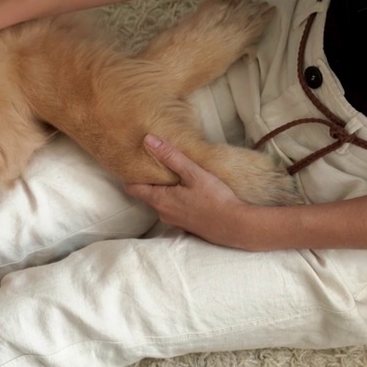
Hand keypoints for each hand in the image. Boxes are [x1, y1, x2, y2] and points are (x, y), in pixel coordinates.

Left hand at [125, 135, 258, 248]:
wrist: (236, 226)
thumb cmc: (215, 199)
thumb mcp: (193, 173)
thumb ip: (170, 156)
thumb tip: (149, 140)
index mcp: (160, 200)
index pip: (133, 188)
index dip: (130, 176)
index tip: (132, 164)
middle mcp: (163, 214)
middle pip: (148, 195)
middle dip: (150, 181)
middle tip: (155, 165)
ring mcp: (174, 222)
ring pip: (163, 203)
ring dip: (166, 191)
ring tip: (174, 177)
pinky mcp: (186, 226)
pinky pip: (175, 211)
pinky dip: (177, 201)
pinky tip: (190, 194)